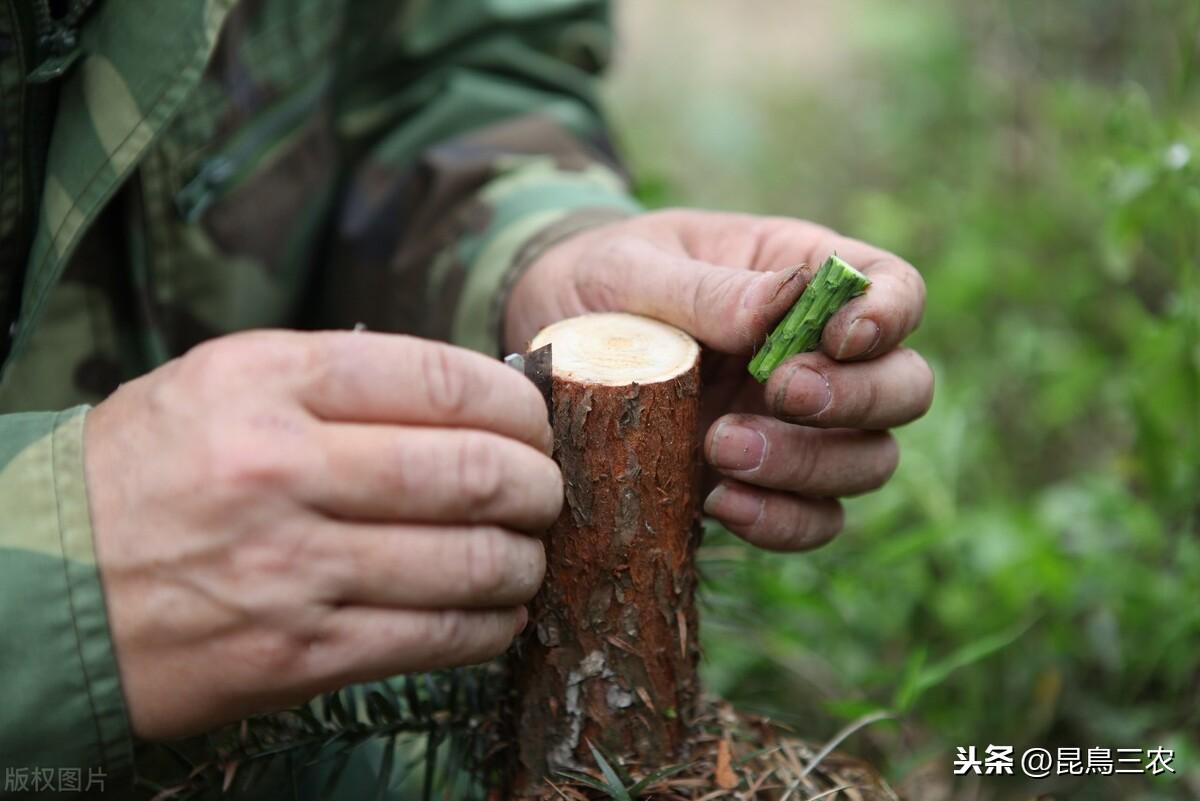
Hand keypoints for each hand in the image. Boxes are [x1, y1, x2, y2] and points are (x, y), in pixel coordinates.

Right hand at [85, 330, 559, 738]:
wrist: (40, 589)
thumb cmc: (148, 473)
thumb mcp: (221, 384)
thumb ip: (340, 382)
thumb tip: (475, 400)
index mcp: (266, 381)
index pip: (443, 379)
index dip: (518, 404)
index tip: (535, 423)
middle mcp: (281, 468)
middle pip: (474, 470)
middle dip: (540, 484)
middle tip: (547, 490)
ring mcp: (291, 569)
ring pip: (471, 561)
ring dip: (526, 559)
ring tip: (528, 553)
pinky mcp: (298, 655)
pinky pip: (437, 637)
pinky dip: (492, 624)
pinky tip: (498, 611)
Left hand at [505, 209, 931, 550]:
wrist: (549, 340)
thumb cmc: (600, 282)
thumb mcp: (634, 268)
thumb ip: (705, 290)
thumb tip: (780, 309)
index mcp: (803, 277)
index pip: (893, 286)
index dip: (890, 314)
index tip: (840, 337)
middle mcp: (817, 356)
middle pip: (905, 386)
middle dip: (857, 399)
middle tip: (780, 393)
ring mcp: (797, 427)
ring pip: (870, 461)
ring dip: (812, 466)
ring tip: (721, 447)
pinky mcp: (762, 483)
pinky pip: (813, 520)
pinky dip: (782, 522)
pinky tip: (720, 503)